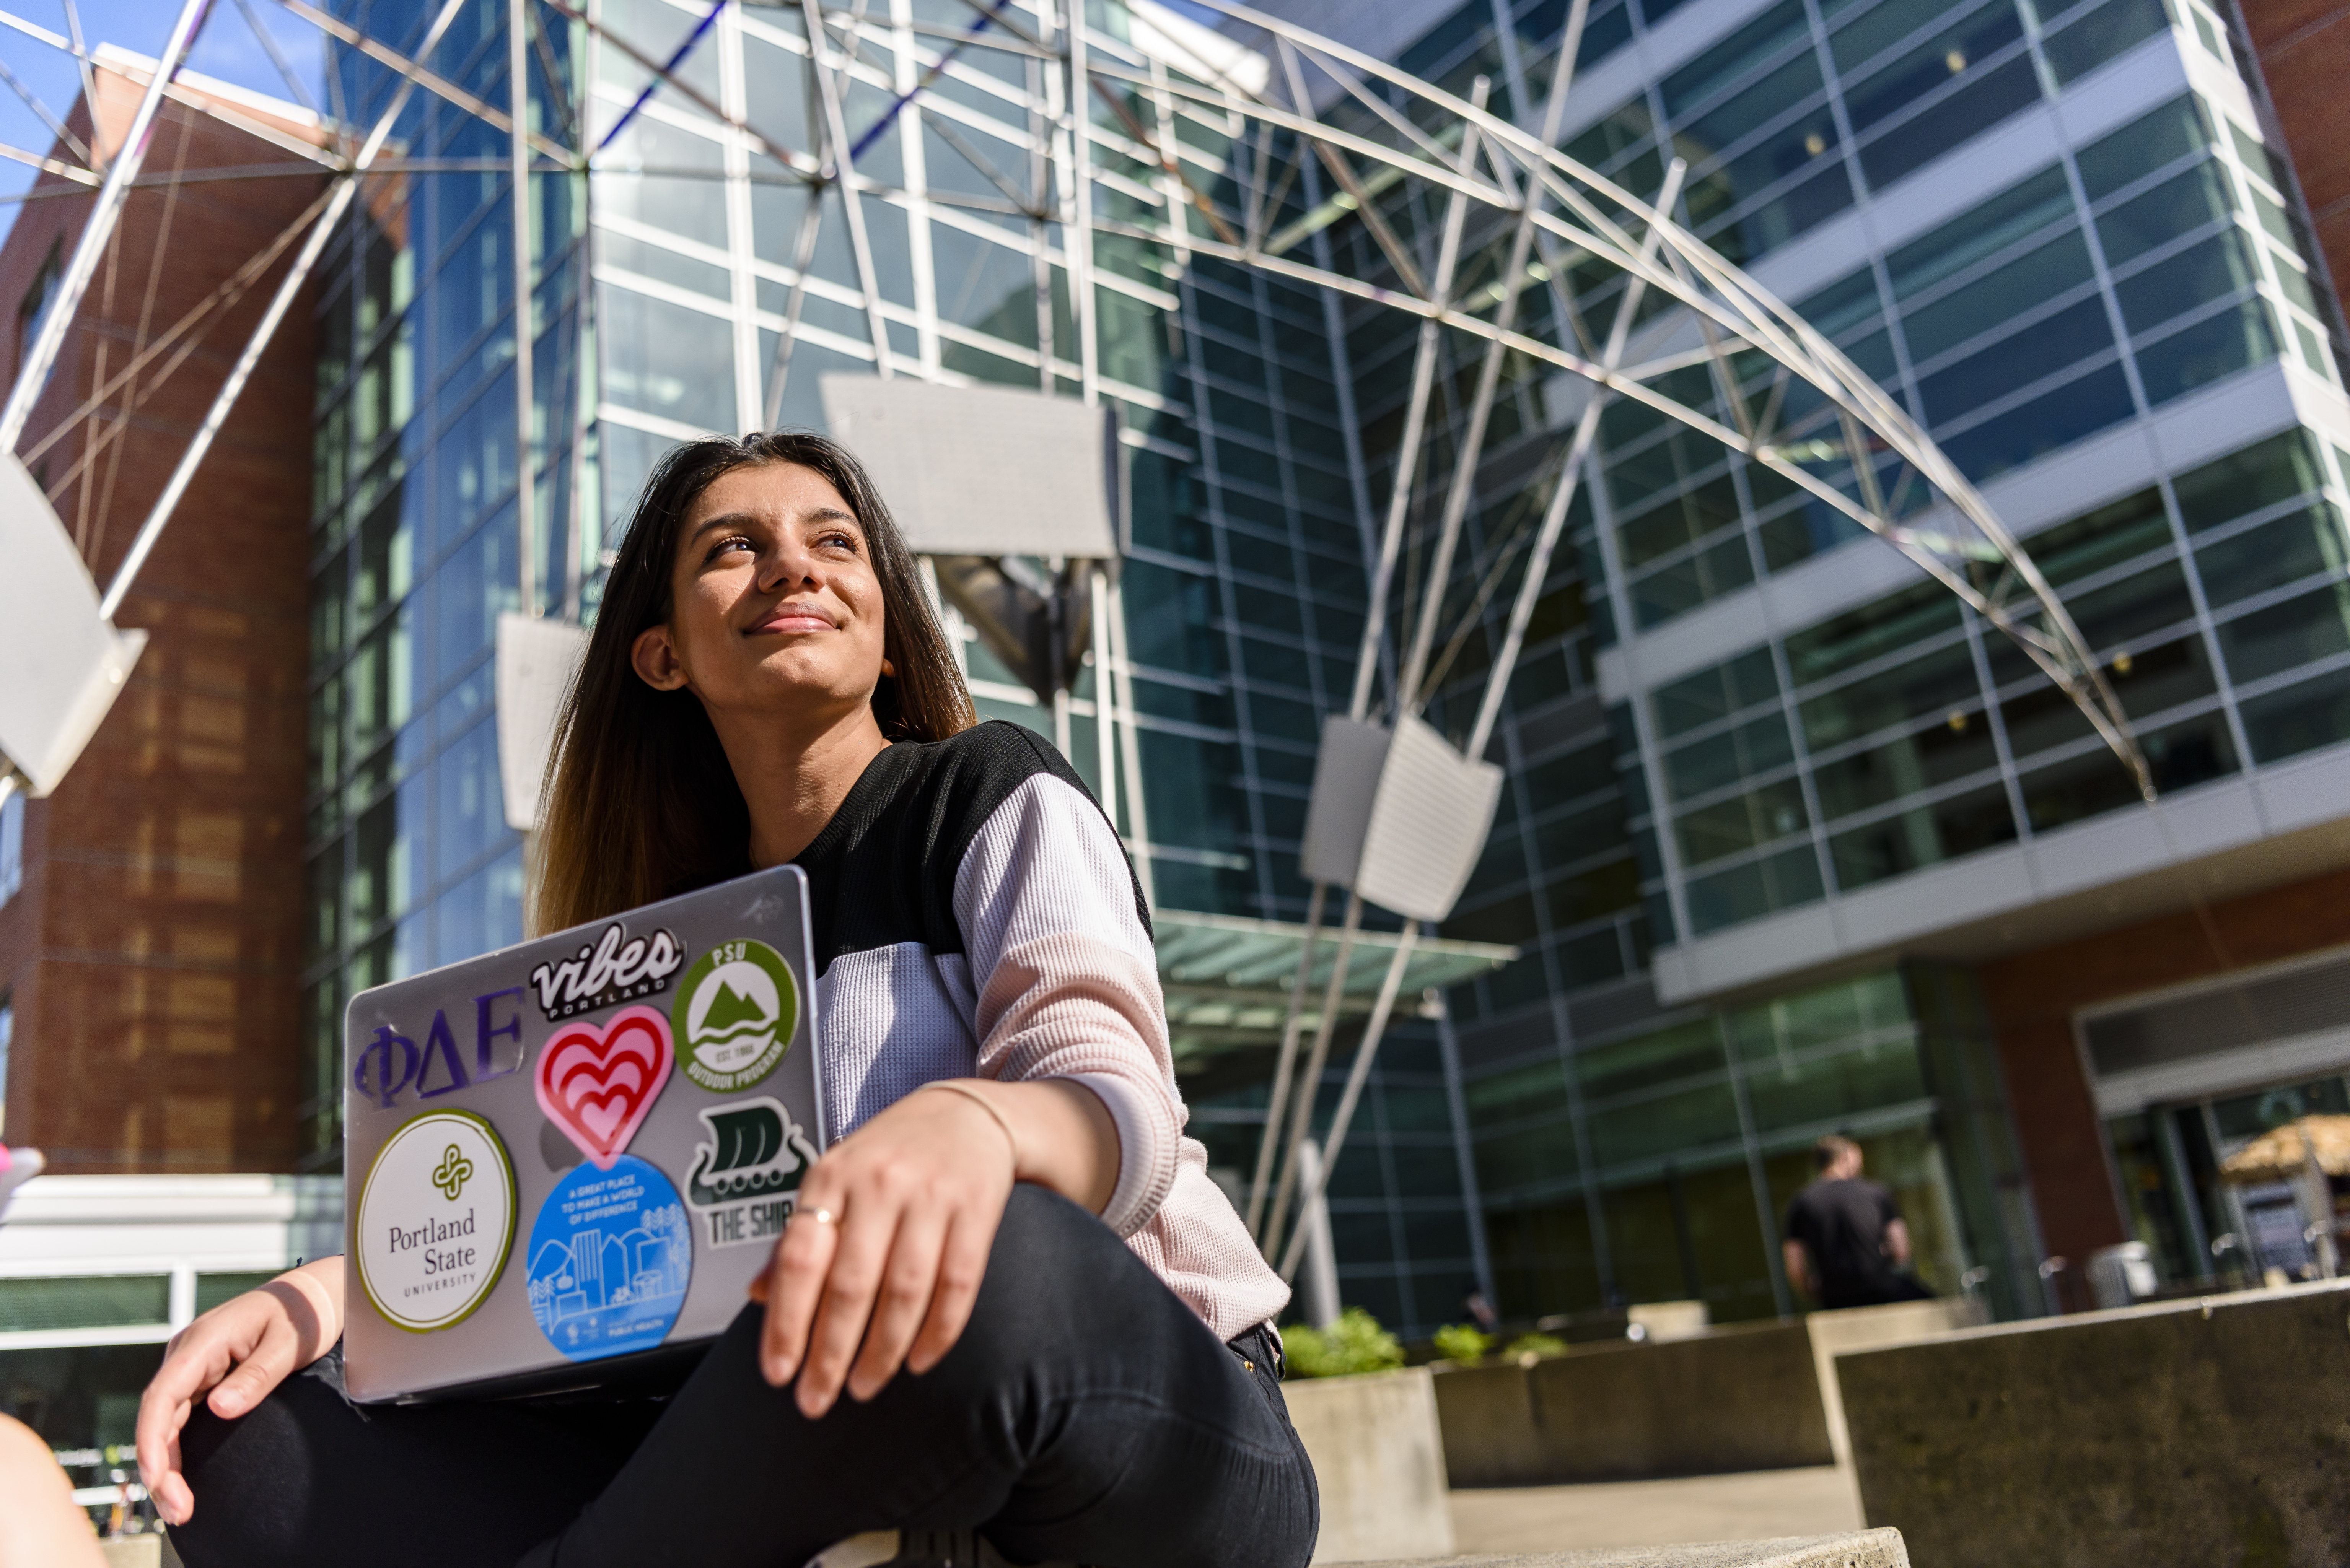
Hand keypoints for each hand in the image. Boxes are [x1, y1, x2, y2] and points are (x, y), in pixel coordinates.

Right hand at [136, 1259, 342, 1524]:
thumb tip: (220, 1409)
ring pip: (166, 1423)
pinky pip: (180, 1420)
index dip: (153, 1439)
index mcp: (203, 1341)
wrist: (309, 1297)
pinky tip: (179, 1480)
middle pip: (159, 1417)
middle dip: (160, 1466)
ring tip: (179, 1508)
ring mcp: (193, 1368)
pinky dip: (177, 1451)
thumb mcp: (288, 1343)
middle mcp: (188, 1355)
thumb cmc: (301, 1314)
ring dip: (166, 1465)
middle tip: (178, 1510)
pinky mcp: (202, 1380)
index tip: (156, 1476)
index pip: (163, 1395)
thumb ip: (257, 1376)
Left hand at [752, 1086, 1014, 1417]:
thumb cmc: (889, 1156)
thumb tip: (758, 1297)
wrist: (965, 1115)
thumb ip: (798, 1238)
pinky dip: (938, 1332)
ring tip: (864, 1387)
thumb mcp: (833, 1181)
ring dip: (882, 1352)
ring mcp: (931, 1196)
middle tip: (816, 1400)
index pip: (799, 1259)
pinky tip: (919, 1361)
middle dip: (830, 1354)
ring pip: (904, 1292)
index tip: (777, 1372)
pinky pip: (957, 1285)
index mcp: (831, 1177)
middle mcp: (879, 1183)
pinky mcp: (976, 1210)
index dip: (786, 1322)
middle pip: (851, 1285)